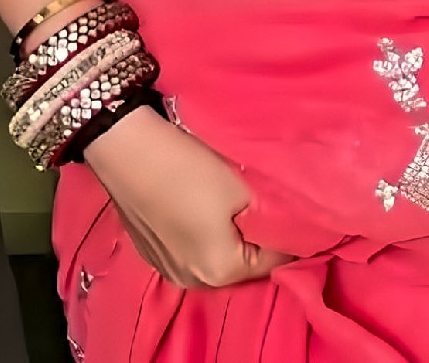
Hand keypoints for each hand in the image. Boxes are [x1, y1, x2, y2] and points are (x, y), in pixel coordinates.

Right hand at [80, 104, 295, 287]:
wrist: (126, 146)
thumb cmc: (188, 166)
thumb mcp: (242, 186)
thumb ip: (274, 211)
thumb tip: (297, 221)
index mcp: (221, 271)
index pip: (276, 259)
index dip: (291, 231)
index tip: (302, 207)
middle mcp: (193, 281)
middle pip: (244, 259)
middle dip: (259, 232)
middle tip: (267, 197)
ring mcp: (168, 268)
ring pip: (218, 253)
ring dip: (231, 232)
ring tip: (236, 197)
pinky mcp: (151, 250)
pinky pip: (192, 247)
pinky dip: (204, 229)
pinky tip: (202, 202)